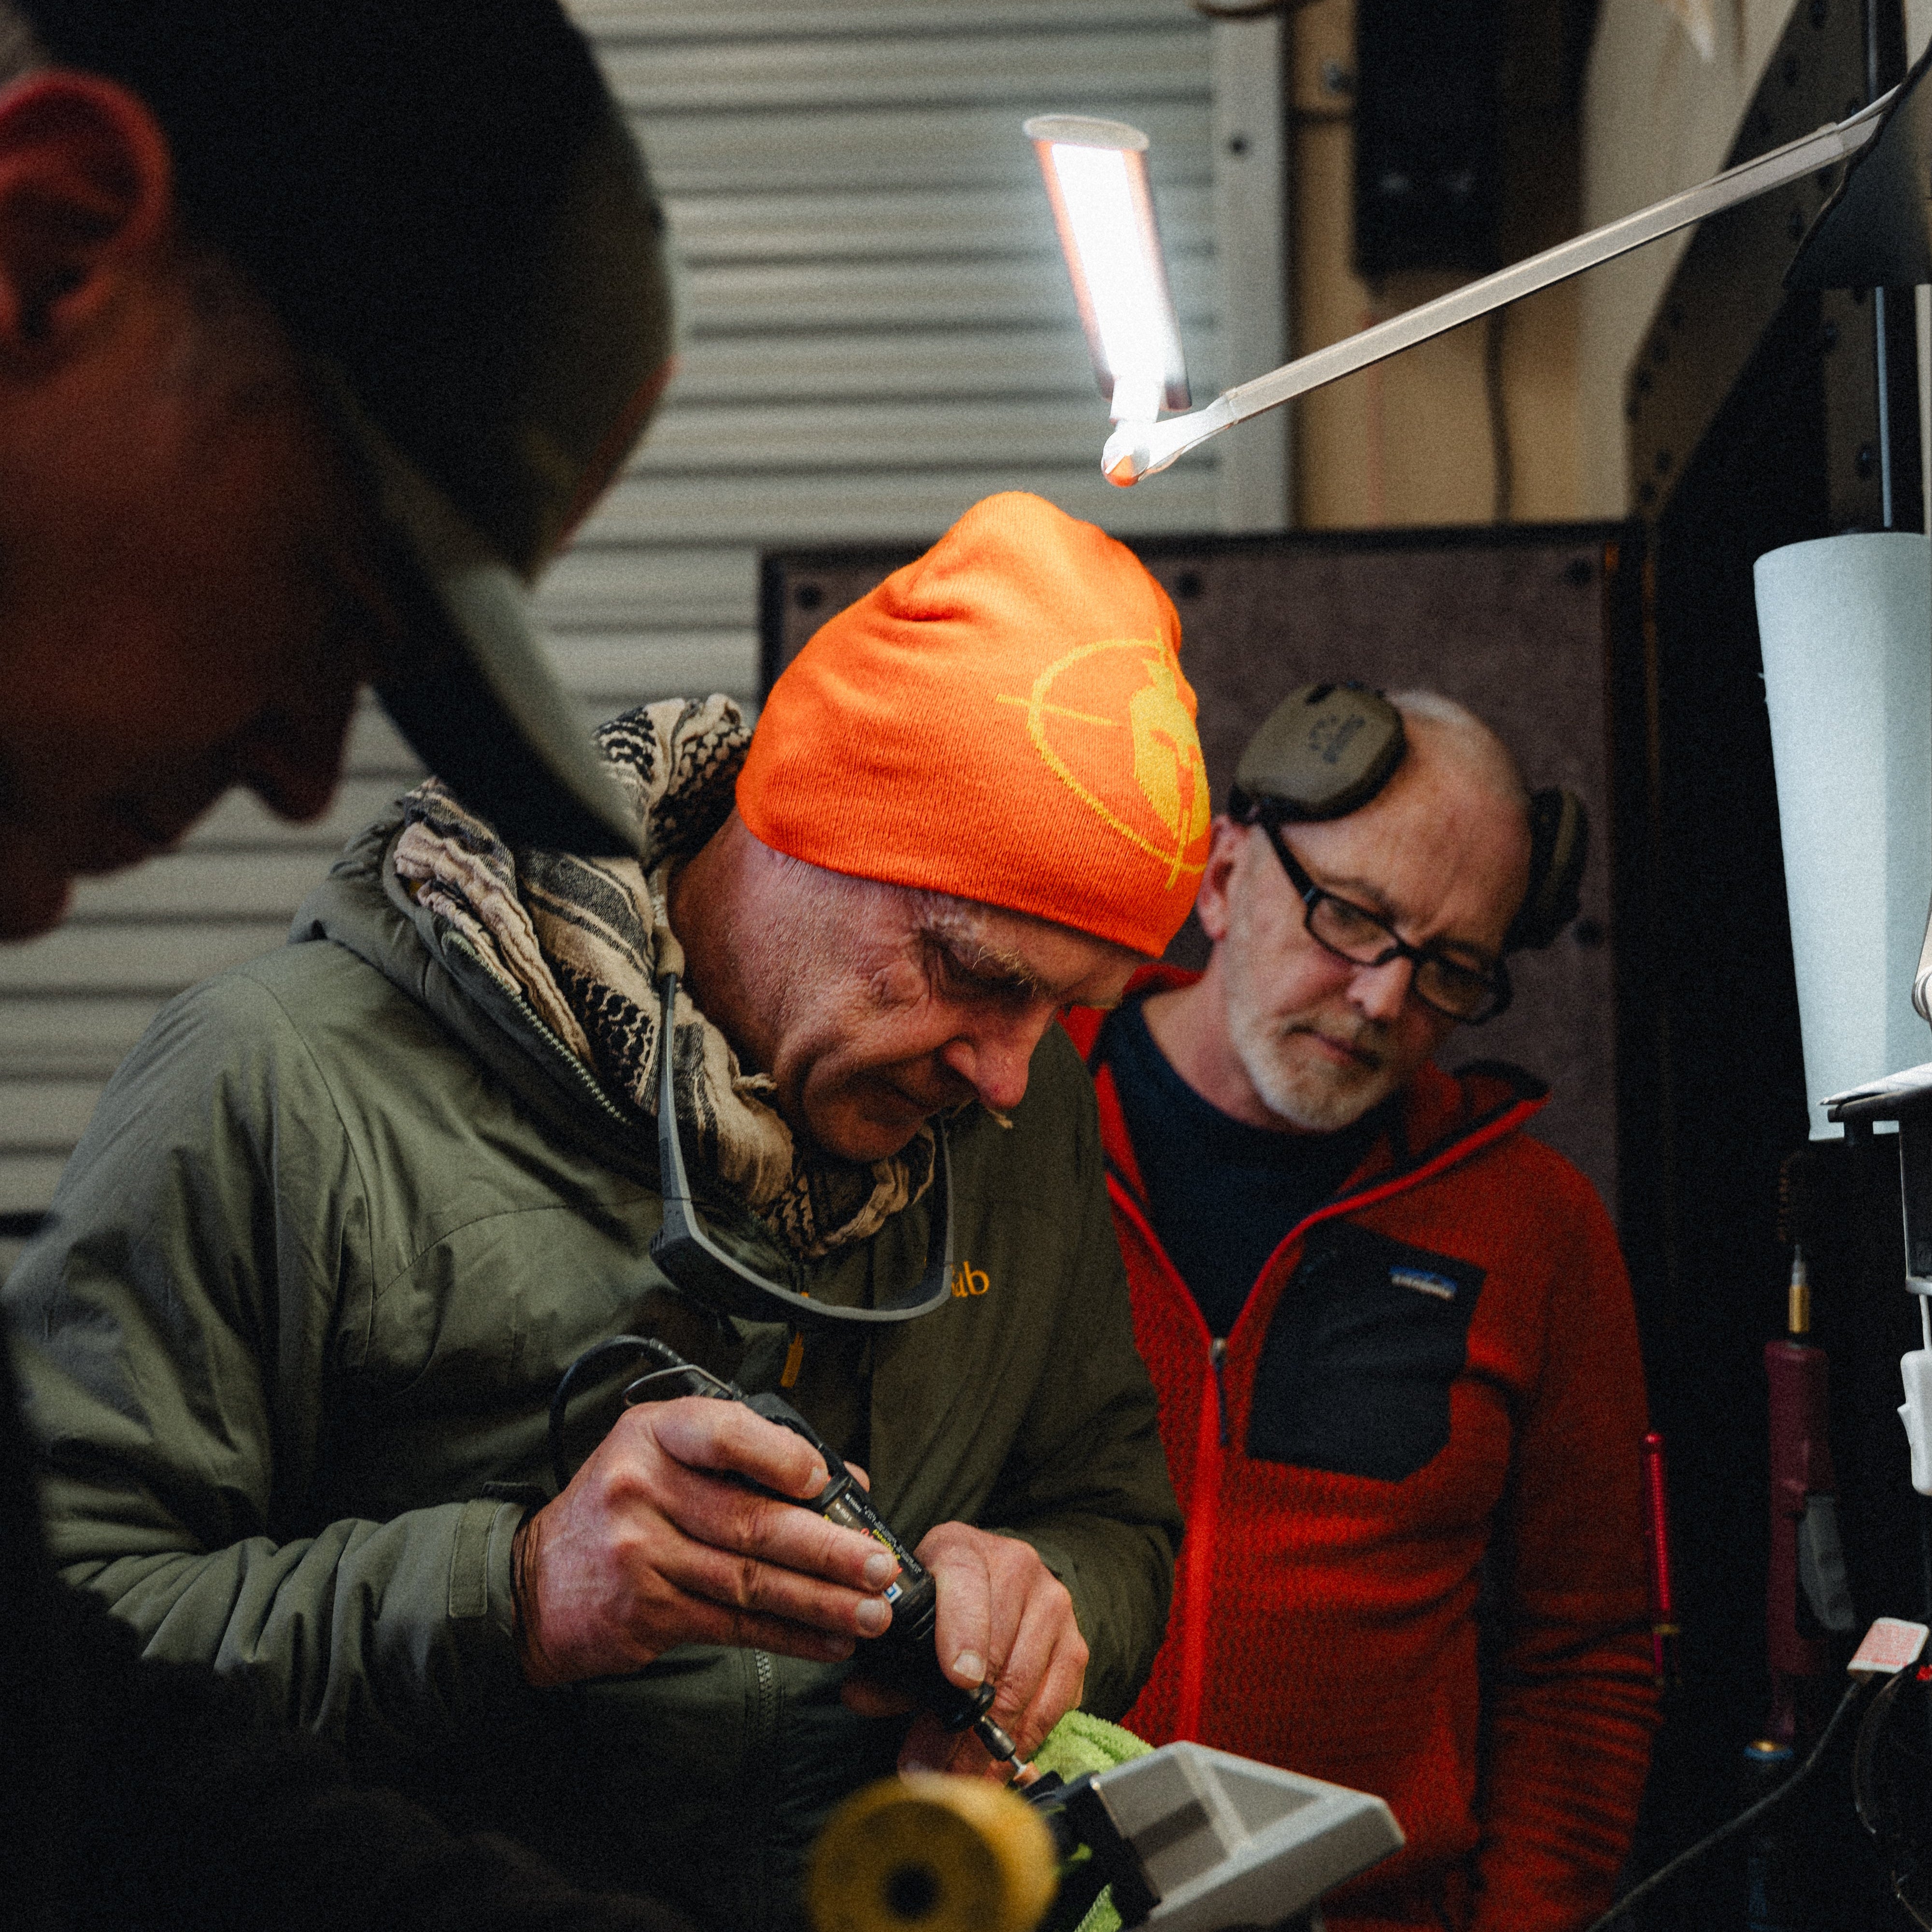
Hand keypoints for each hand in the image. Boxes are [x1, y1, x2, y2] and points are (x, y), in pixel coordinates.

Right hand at [512, 1397, 899, 1685]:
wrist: (532, 1585)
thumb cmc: (618, 1509)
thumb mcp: (664, 1457)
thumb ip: (746, 1460)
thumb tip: (845, 1482)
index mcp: (654, 1435)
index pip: (723, 1434)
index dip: (780, 1457)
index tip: (827, 1481)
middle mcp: (643, 1489)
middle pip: (750, 1521)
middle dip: (827, 1548)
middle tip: (879, 1564)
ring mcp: (640, 1554)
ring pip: (749, 1580)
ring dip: (820, 1601)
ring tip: (871, 1611)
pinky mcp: (646, 1611)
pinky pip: (732, 1623)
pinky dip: (788, 1634)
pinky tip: (828, 1640)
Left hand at [842, 1522, 1087, 1776]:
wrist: (998, 1579)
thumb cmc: (942, 1601)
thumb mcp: (908, 1615)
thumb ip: (886, 1663)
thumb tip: (859, 1696)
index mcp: (964, 1550)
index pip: (966, 1586)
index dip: (963, 1635)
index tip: (957, 1682)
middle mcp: (1017, 1568)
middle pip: (997, 1651)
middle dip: (960, 1720)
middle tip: (927, 1763)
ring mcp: (1053, 1607)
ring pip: (1025, 1684)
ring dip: (985, 1743)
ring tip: (952, 1778)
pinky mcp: (1075, 1645)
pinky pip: (1053, 1704)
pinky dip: (1021, 1743)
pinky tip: (991, 1769)